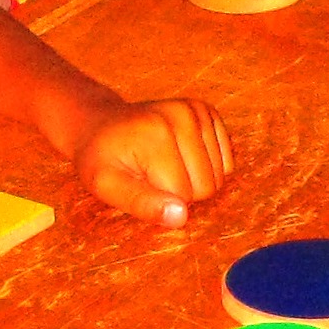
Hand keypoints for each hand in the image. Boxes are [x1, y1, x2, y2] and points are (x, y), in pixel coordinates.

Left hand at [73, 99, 231, 227]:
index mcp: (156, 134)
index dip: (163, 200)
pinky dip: (208, 167)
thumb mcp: (106, 186)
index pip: (185, 196)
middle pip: (208, 186)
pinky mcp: (207, 112)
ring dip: (194, 179)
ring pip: (220, 176)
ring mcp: (197, 110)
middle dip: (181, 192)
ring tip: (162, 163)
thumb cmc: (101, 160)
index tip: (139, 182)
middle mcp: (182, 116)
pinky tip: (180, 155)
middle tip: (150, 173)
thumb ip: (141, 203)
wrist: (100, 125)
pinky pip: (227, 161)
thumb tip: (181, 217)